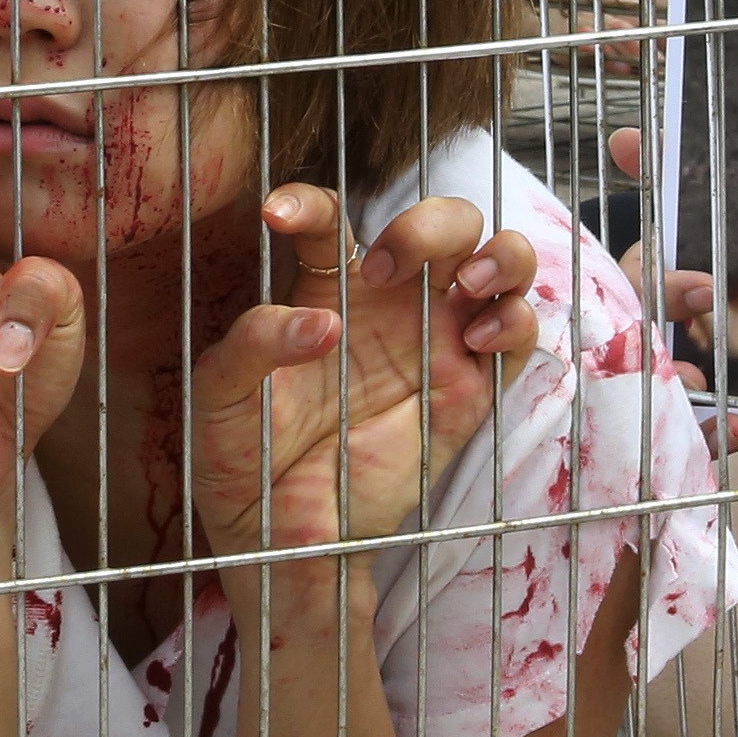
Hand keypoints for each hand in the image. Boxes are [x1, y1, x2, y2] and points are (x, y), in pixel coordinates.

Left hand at [188, 185, 539, 560]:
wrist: (278, 535)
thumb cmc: (243, 455)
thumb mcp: (219, 394)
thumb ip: (253, 343)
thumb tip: (322, 323)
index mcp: (327, 287)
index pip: (334, 219)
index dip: (311, 201)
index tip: (277, 215)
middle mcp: (393, 304)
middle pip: (445, 222)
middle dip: (430, 223)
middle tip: (386, 267)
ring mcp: (438, 343)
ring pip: (499, 262)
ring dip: (497, 254)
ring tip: (464, 285)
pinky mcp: (470, 392)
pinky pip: (518, 338)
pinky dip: (515, 320)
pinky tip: (477, 337)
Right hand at [601, 125, 737, 450]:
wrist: (701, 298)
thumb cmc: (679, 256)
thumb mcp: (671, 213)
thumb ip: (656, 170)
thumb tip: (626, 137)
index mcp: (634, 286)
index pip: (642, 286)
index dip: (671, 290)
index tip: (707, 288)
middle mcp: (640, 336)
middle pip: (646, 358)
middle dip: (672, 370)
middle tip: (701, 378)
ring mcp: (660, 379)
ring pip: (667, 404)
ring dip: (696, 417)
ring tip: (735, 422)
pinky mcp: (689, 411)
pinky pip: (699, 430)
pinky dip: (728, 436)